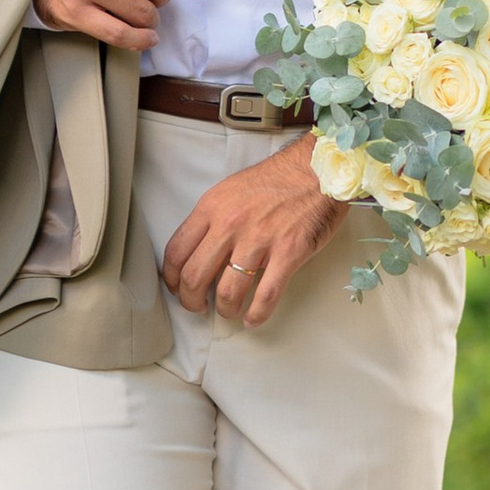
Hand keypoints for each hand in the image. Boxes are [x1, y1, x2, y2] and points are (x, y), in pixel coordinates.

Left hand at [161, 134, 345, 328]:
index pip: (177, 252)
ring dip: (225, 309)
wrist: (317, 170)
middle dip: (191, 301)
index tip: (177, 288)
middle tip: (198, 306)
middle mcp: (230, 225)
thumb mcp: (230, 190)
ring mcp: (259, 240)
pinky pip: (266, 295)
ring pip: (228, 291)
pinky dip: (257, 314)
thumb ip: (212, 218)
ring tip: (230, 311)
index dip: (172, 279)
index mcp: (212, 208)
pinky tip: (253, 318)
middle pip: (195, 277)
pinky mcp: (288, 252)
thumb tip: (200, 250)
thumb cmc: (277, 180)